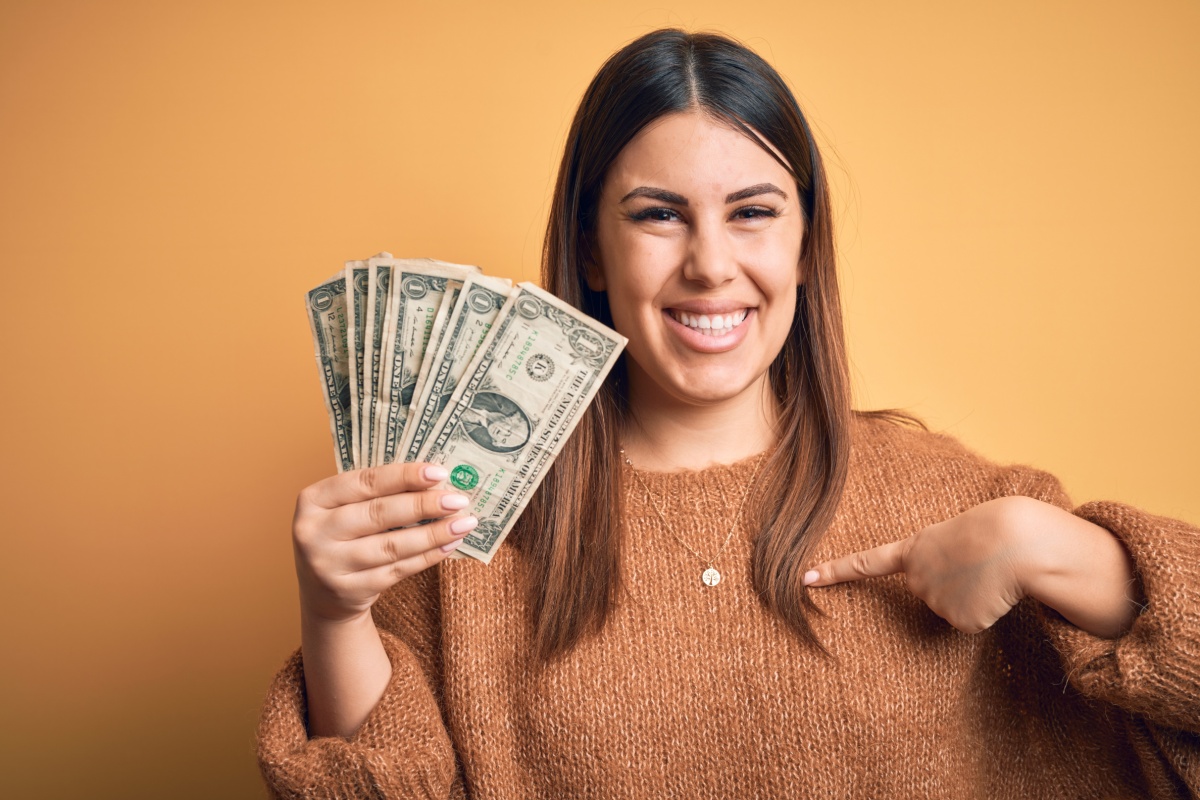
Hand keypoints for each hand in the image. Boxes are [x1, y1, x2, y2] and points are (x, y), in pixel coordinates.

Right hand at [292, 462, 476, 623]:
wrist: (321, 594)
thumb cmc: (341, 537)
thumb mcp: (342, 510)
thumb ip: (375, 494)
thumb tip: (434, 480)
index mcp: (312, 500)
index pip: (364, 482)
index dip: (404, 476)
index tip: (439, 473)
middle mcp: (314, 533)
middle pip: (379, 514)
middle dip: (424, 505)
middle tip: (458, 499)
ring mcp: (330, 565)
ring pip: (392, 546)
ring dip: (434, 533)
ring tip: (463, 522)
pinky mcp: (350, 590)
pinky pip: (399, 570)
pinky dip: (428, 556)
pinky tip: (450, 543)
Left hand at [804, 497, 1029, 633]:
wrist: (1016, 542)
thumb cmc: (995, 527)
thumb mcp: (957, 533)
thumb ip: (941, 557)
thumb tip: (954, 591)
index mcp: (913, 549)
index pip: (865, 563)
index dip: (835, 571)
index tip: (804, 578)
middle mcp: (916, 580)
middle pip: (931, 590)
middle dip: (955, 581)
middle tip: (976, 560)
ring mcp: (934, 602)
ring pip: (955, 606)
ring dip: (975, 593)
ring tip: (989, 572)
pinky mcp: (959, 621)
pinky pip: (973, 619)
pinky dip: (988, 608)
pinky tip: (995, 591)